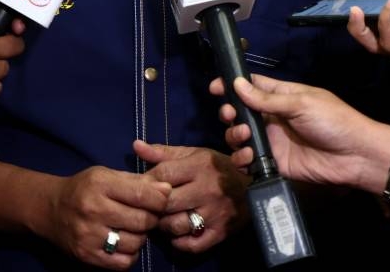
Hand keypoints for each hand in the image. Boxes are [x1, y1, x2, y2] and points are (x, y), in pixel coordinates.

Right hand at [44, 166, 169, 269]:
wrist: (50, 209)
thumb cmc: (84, 188)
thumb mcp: (106, 174)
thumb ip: (137, 181)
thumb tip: (167, 190)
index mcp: (100, 184)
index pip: (142, 195)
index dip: (160, 199)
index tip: (162, 199)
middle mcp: (93, 209)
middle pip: (142, 221)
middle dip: (152, 218)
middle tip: (148, 215)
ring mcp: (89, 235)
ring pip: (135, 243)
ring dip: (141, 237)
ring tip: (134, 228)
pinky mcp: (87, 255)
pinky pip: (123, 262)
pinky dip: (131, 254)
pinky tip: (125, 243)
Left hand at [134, 141, 248, 251]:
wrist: (253, 189)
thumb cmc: (218, 168)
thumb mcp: (194, 155)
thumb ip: (163, 153)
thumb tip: (136, 146)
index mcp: (199, 166)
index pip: (162, 175)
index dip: (147, 181)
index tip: (144, 186)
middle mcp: (206, 190)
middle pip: (166, 202)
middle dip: (153, 205)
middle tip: (149, 206)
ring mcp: (213, 214)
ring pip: (175, 226)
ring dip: (163, 225)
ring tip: (162, 219)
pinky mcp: (219, 233)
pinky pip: (191, 244)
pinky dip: (178, 242)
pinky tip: (176, 233)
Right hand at [212, 75, 386, 189]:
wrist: (355, 156)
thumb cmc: (333, 121)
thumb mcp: (301, 103)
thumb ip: (267, 99)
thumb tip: (237, 84)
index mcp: (281, 96)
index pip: (251, 86)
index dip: (231, 85)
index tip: (215, 87)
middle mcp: (272, 117)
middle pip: (239, 112)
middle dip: (229, 112)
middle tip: (230, 115)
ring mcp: (272, 141)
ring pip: (239, 136)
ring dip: (234, 135)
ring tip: (244, 135)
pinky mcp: (273, 163)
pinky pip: (249, 161)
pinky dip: (242, 159)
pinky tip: (248, 157)